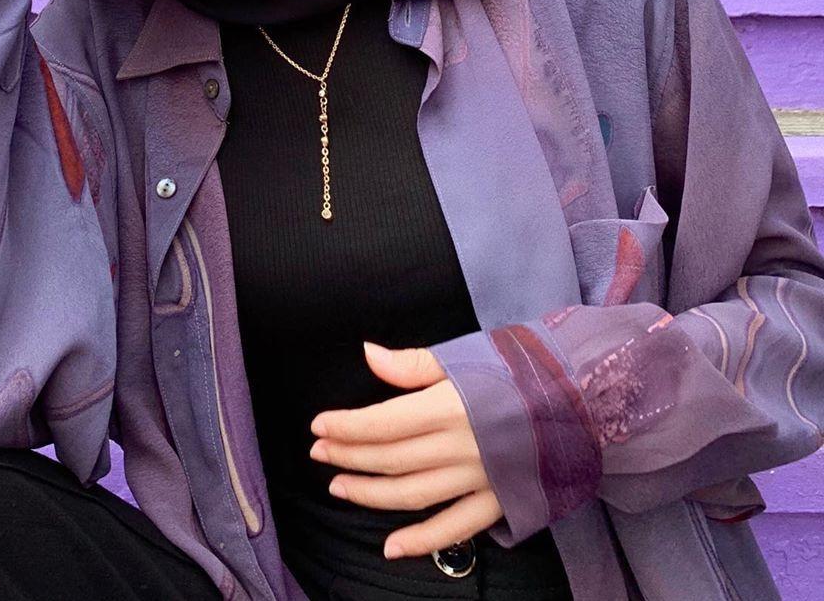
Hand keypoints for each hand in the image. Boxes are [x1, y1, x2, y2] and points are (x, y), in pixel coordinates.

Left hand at [309, 342, 504, 559]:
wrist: (583, 399)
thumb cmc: (520, 369)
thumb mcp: (466, 354)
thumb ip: (413, 362)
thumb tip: (368, 354)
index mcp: (448, 405)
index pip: (382, 422)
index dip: (346, 426)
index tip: (319, 426)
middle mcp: (459, 446)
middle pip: (390, 458)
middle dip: (348, 456)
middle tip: (319, 453)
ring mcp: (478, 479)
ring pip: (412, 495)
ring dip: (371, 494)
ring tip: (341, 487)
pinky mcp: (499, 502)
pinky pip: (454, 528)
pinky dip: (421, 541)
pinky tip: (391, 547)